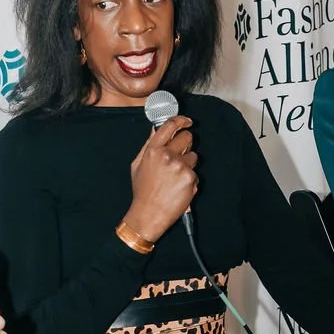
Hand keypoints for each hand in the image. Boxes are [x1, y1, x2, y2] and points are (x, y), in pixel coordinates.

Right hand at [124, 114, 197, 241]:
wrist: (148, 214)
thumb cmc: (142, 192)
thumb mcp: (137, 165)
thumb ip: (148, 145)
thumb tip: (155, 130)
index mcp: (152, 150)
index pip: (169, 126)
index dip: (181, 120)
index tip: (187, 121)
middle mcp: (167, 155)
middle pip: (187, 137)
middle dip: (186, 143)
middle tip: (180, 154)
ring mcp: (180, 166)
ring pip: (193, 155)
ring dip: (188, 163)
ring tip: (175, 177)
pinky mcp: (190, 177)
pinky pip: (195, 172)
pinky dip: (190, 179)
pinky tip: (179, 187)